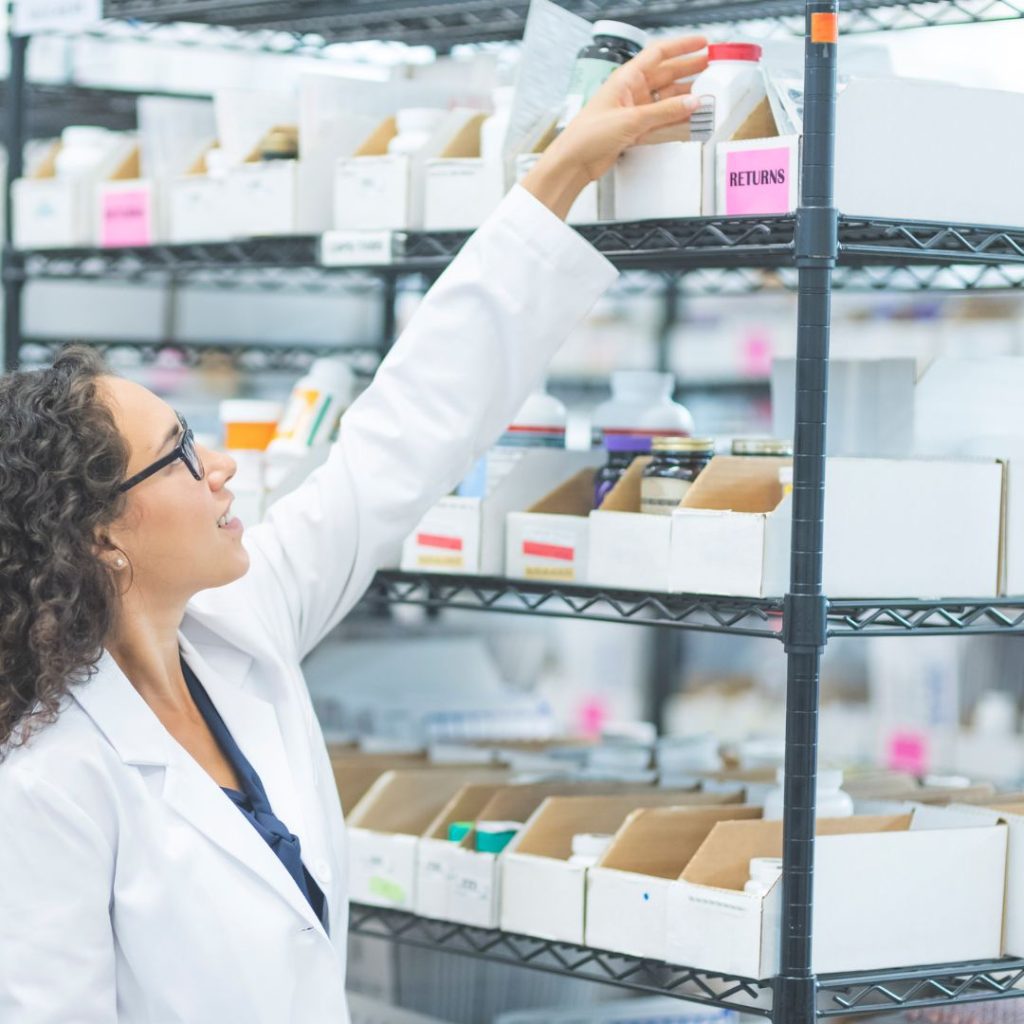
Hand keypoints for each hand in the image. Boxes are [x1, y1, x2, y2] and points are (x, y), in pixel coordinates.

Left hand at [522, 35, 708, 218]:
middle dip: (689, 70)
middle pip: (666, 76)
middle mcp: (631, 92)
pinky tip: (689, 121)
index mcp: (626, 78)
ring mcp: (633, 111)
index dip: (681, 47)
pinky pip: (661, 122)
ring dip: (685, 99)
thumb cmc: (588, 134)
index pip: (658, 54)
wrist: (574, 162)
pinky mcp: (634, 130)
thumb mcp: (631, 120)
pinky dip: (675, 121)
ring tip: (707, 96)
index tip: (701, 43)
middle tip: (711, 67)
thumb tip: (691, 103)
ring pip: (666, 101)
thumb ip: (665, 112)